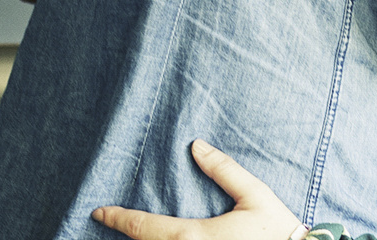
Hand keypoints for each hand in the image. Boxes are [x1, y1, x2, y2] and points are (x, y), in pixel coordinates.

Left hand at [93, 141, 305, 239]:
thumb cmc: (277, 232)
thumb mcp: (255, 196)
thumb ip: (225, 170)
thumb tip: (197, 146)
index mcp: (193, 236)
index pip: (142, 226)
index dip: (117, 218)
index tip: (99, 212)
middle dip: (125, 235)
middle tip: (108, 223)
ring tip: (131, 234)